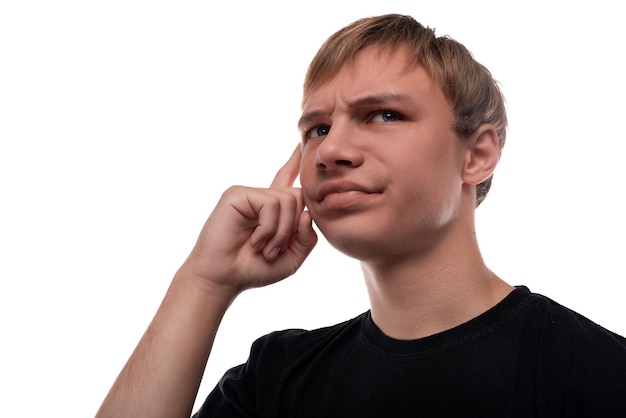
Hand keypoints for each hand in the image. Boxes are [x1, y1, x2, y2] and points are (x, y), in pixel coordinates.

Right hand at [180, 145, 317, 293]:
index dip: (295, 161)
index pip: (287, 180)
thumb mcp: (291, 258)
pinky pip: (270, 204)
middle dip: (292, 228)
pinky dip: (268, 228)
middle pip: (298, 196)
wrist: (222, 278)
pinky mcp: (238, 194)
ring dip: (281, 232)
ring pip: (288, 200)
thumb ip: (307, 238)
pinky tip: (254, 240)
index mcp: (273, 209)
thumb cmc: (252, 269)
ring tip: (263, 247)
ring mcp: (249, 194)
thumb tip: (307, 213)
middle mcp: (261, 198)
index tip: (301, 142)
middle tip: (274, 250)